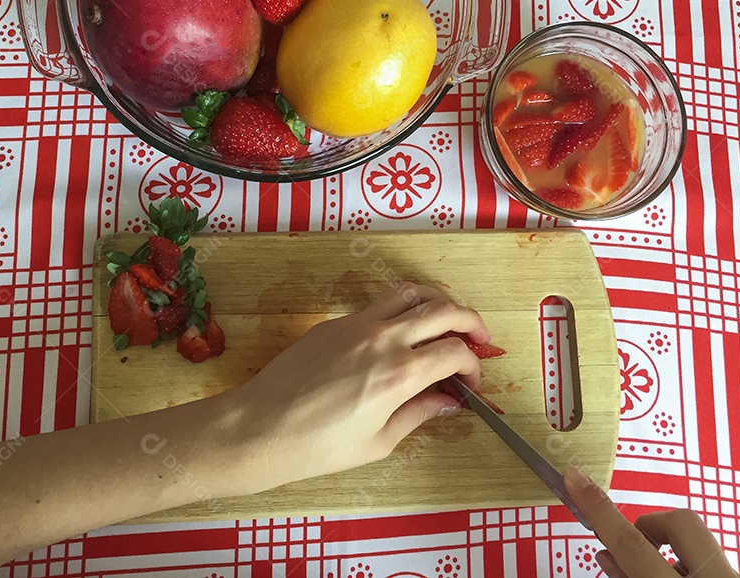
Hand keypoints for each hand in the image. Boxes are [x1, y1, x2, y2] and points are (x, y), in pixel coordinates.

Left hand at [229, 282, 490, 492]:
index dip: (472, 364)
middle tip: (479, 338)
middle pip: (442, 309)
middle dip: (469, 321)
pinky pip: (378, 304)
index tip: (470, 380)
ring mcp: (356, 325)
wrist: (261, 427)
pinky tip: (402, 333)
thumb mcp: (379, 441)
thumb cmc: (317, 446)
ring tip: (447, 320)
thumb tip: (446, 402)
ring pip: (410, 292)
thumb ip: (418, 414)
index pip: (454, 351)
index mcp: (399, 374)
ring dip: (437, 301)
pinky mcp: (334, 323)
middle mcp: (382, 339)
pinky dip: (401, 310)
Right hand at [566, 466, 739, 577]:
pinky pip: (715, 559)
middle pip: (679, 520)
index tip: (575, 478)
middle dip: (653, 525)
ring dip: (674, 553)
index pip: (630, 543)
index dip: (599, 509)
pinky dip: (693, 567)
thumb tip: (608, 555)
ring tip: (663, 575)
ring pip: (701, 541)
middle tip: (641, 548)